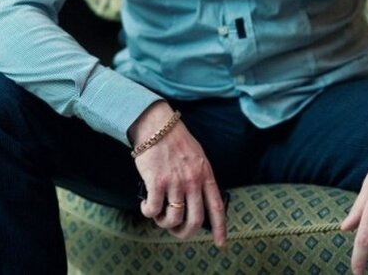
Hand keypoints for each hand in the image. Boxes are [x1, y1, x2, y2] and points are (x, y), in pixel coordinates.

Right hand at [128, 102, 226, 246]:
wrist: (156, 125)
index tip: (220, 242)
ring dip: (163, 222)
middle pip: (194, 220)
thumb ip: (199, 177)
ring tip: (158, 214)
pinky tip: (146, 205)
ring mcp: (175, 182)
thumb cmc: (175, 140)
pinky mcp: (157, 182)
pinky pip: (154, 210)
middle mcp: (193, 180)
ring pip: (173, 219)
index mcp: (205, 173)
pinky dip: (148, 212)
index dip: (219, 227)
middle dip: (184, 233)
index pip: (216, 206)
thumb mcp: (197, 156)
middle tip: (176, 231)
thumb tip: (196, 202)